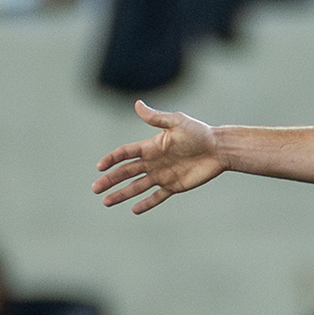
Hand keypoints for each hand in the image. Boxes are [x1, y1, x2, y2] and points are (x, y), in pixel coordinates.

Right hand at [93, 101, 225, 213]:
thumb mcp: (177, 122)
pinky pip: (157, 196)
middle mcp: (153, 162)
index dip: (111, 159)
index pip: (125, 153)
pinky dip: (146, 203)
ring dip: (122, 194)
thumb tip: (137, 104)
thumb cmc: (198, 132)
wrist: (218, 149)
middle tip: (95, 189)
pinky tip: (134, 210)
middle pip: (126, 172)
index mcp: (150, 146)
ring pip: (137, 187)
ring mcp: (162, 175)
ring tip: (106, 202)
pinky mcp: (174, 186)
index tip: (99, 167)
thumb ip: (156, 118)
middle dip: (110, 180)